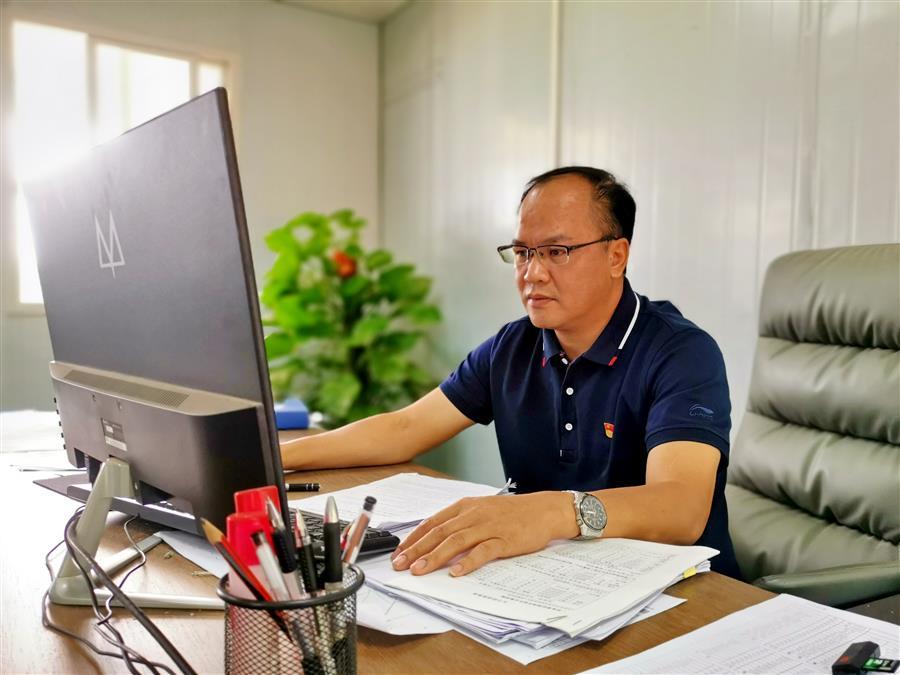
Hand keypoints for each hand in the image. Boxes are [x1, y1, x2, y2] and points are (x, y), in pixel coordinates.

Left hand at [391, 491, 576, 576]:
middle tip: (400, 565)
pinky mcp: (505, 540)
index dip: (414, 538)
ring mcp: (489, 526)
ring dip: (435, 556)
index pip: (433, 522)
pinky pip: (483, 551)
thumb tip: (434, 539)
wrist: (544, 510)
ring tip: (420, 570)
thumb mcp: (481, 510)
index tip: (399, 552)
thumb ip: (460, 522)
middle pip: (440, 532)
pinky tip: (456, 572)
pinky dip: (468, 561)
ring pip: (457, 541)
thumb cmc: (512, 512)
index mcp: (466, 506)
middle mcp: (474, 514)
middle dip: (417, 550)